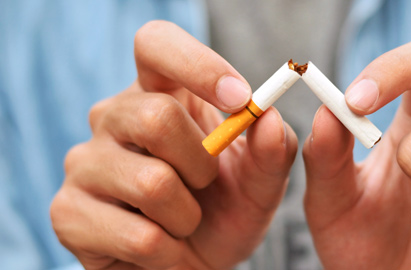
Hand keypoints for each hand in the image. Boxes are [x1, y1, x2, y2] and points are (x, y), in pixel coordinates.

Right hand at [50, 21, 297, 269]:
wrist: (192, 266)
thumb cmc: (223, 211)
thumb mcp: (260, 182)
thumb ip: (273, 150)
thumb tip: (268, 118)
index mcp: (160, 93)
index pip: (156, 44)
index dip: (196, 64)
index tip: (240, 99)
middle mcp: (113, 117)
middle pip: (155, 117)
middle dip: (201, 165)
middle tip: (205, 185)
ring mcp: (84, 162)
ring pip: (151, 183)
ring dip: (188, 215)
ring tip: (183, 222)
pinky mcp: (68, 211)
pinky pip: (138, 235)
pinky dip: (170, 252)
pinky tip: (163, 248)